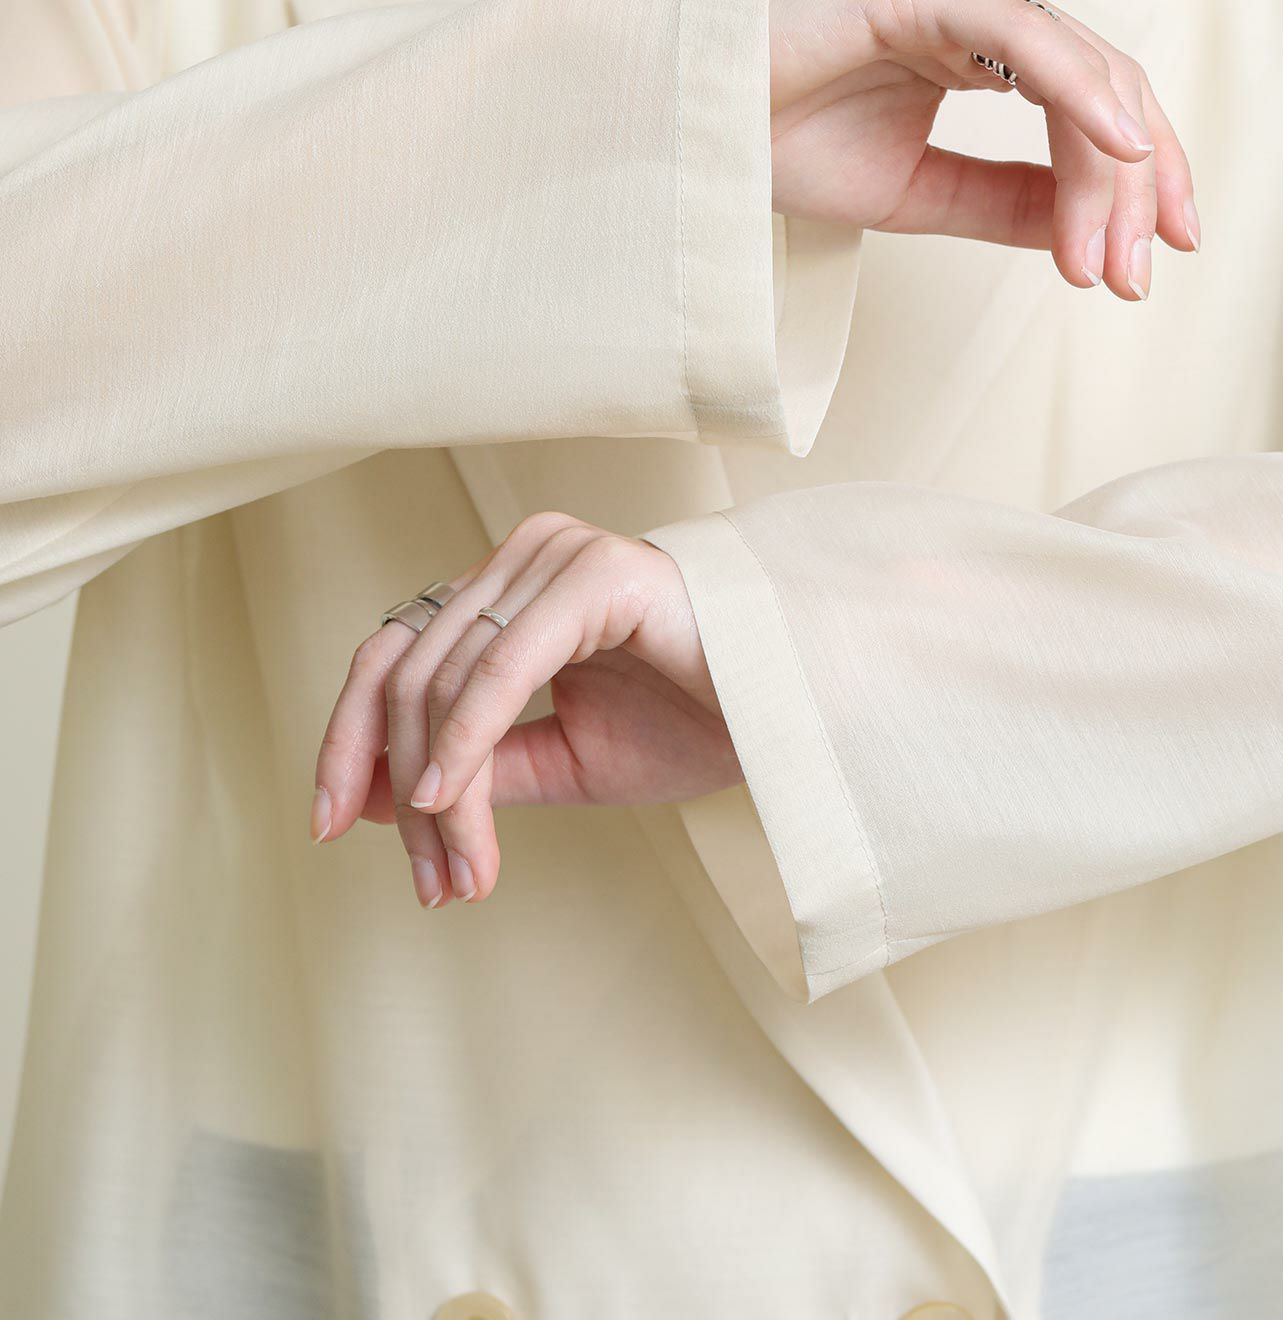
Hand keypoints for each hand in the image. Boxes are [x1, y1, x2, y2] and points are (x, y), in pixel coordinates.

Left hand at [312, 515, 733, 907]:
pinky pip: (501, 664)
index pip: (393, 654)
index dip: (348, 737)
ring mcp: (556, 556)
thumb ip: (475, 767)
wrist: (795, 712)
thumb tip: (374, 796)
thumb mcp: (560, 761)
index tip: (329, 825)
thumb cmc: (694, 722)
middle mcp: (522, 555)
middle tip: (427, 884)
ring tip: (461, 874)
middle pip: (406, 671)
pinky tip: (449, 802)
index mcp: (507, 586)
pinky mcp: (595, 574)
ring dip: (438, 790)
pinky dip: (464, 740)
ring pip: (446, 678)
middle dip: (396, 785)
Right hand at [770, 0, 1198, 297]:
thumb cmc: (778, 141)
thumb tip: (1091, 233)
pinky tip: (1119, 148)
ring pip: (1080, 71)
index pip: (1096, 105)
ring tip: (1108, 252)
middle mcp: (985, 4)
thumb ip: (1004, 203)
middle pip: (1107, 91)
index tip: (1151, 262)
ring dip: (1108, 170)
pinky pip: (1024, 38)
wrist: (685, 123)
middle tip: (1132, 278)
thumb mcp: (918, 194)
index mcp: (985, 44)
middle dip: (1132, 190)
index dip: (1136, 183)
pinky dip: (1081, 91)